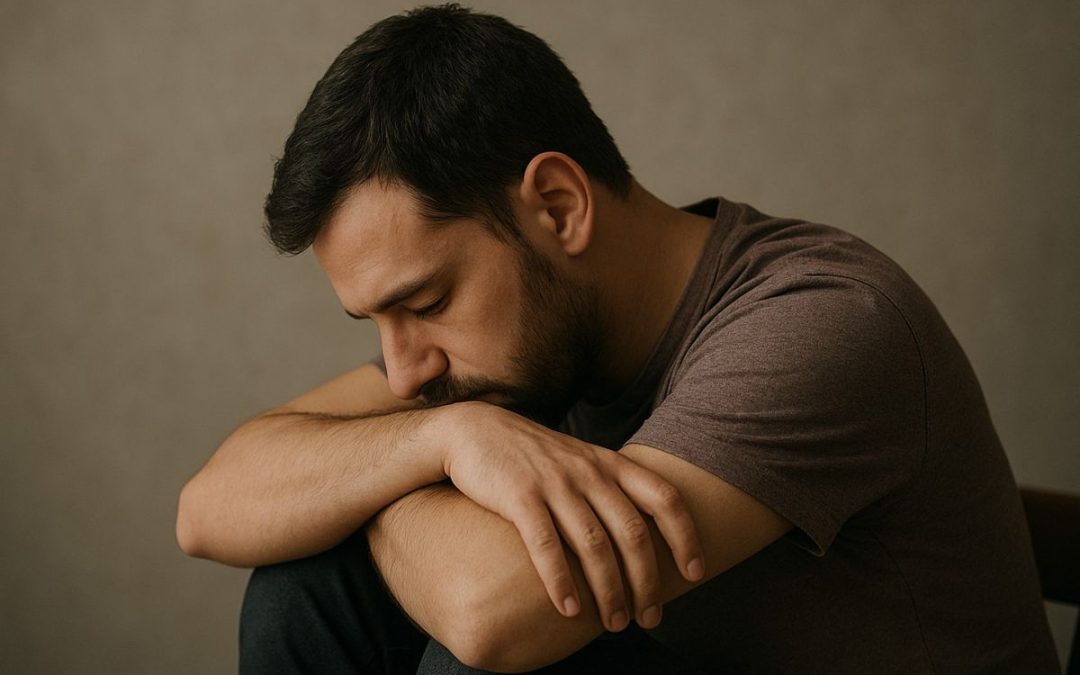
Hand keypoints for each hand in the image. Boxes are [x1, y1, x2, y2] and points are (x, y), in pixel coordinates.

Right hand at [437, 401, 704, 631]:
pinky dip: (561, 581)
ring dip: (610, 591)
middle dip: (647, 582)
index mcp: (610, 464)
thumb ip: (611, 489)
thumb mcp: (581, 461)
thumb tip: (644, 536)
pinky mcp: (520, 496)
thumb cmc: (533, 457)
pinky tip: (569, 609)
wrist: (476, 430)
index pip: (664, 498)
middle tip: (649, 618)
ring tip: (615, 624)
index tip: (696, 572)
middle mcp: (589, 473)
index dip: (686, 537)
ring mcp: (555, 484)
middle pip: (633, 533)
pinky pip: (546, 545)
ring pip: (595, 545)